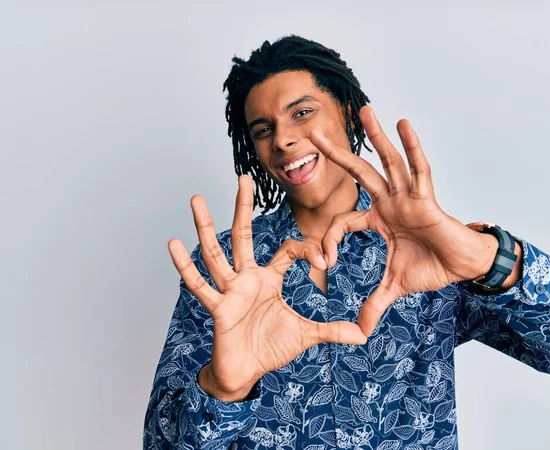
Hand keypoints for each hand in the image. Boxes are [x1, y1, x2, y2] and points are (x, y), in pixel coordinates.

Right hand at [167, 175, 366, 400]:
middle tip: (243, 177)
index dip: (306, 249)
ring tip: (196, 198)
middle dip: (243, 206)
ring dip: (206, 226)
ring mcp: (229, 291)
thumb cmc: (270, 348)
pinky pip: (200, 286)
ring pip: (216, 253)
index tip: (324, 261)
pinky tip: (173, 244)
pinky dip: (186, 267)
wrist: (246, 373)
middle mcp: (246, 278)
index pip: (286, 250)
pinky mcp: (218, 308)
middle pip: (243, 235)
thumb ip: (332, 331)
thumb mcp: (306, 335)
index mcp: (268, 279)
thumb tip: (364, 335)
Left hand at [310, 106, 493, 335]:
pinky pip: (419, 170)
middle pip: (358, 174)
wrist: (463, 267)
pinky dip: (412, 148)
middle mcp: (389, 203)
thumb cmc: (431, 268)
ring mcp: (407, 198)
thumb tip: (359, 332)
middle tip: (312, 133)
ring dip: (376, 137)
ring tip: (364, 110)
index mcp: (378, 220)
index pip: (344, 220)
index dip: (331, 238)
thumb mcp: (394, 286)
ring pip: (387, 162)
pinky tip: (404, 125)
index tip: (326, 260)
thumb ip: (375, 303)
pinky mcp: (427, 198)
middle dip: (335, 154)